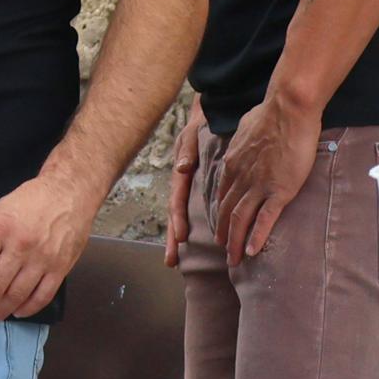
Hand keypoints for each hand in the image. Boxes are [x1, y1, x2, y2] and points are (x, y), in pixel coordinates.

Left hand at [0, 171, 94, 321]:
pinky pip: (42, 296)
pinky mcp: (61, 267)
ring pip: (16, 295)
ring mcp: (43, 258)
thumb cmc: (28, 202)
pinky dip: (27, 309)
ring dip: (0, 310)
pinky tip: (16, 312)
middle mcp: (21, 244)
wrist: (69, 193)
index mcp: (0, 228)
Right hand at [163, 109, 204, 259]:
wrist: (208, 117)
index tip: (181, 237)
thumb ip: (187, 150)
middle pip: (174, 215)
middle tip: (171, 261)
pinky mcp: (194, 188)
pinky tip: (189, 243)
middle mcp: (181, 185)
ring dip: (176, 238)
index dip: (179, 220)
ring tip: (174, 260)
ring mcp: (186, 188)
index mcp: (180, 174)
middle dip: (172, 238)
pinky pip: (190, 210)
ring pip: (180, 216)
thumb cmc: (200, 125)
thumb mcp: (193, 134)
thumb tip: (181, 168)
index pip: (177, 201)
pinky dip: (187, 227)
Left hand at [210, 96, 320, 262]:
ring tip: (233, 259)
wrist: (288, 110)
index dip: (220, 212)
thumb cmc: (271, 112)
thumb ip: (243, 136)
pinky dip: (256, 237)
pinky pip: (264, 219)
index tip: (221, 224)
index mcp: (232, 163)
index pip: (222, 194)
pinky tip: (251, 251)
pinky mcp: (279, 190)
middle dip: (223, 233)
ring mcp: (258, 185)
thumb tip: (246, 134)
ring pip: (240, 220)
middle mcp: (240, 177)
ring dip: (234, 242)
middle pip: (226, 211)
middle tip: (222, 249)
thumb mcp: (246, 125)